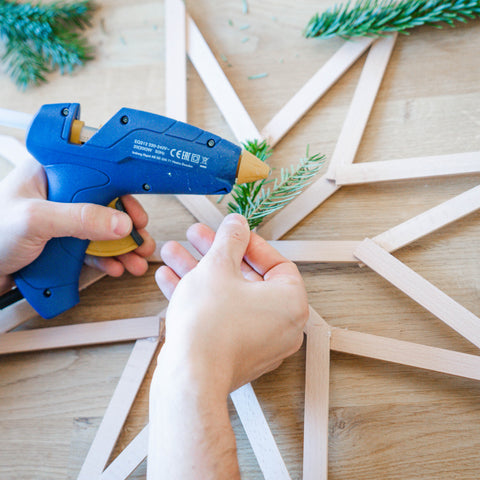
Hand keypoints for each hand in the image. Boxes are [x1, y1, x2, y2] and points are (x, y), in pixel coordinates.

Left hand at [0, 157, 154, 293]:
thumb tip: (119, 221)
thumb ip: (79, 218)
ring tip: (135, 258)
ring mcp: (61, 221)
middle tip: (140, 235)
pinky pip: (91, 249)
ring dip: (122, 246)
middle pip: (105, 203)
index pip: (94, 171)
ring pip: (101, 229)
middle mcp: (58, 195)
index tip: (136, 204)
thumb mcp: (35, 221)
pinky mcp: (61, 244)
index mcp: (49, 173)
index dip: (120, 186)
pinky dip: (107, 259)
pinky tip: (115, 266)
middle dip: (127, 223)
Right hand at [155, 213, 308, 395]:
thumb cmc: (210, 326)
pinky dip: (199, 298)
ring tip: (174, 253)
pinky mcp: (234, 353)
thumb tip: (237, 224)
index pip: (275, 263)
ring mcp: (257, 342)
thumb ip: (229, 240)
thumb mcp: (218, 267)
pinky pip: (219, 316)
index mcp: (290, 303)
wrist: (190, 380)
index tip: (229, 233)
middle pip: (246, 278)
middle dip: (214, 254)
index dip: (248, 243)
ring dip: (199, 272)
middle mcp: (280, 325)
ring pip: (227, 296)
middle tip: (196, 238)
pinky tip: (170, 279)